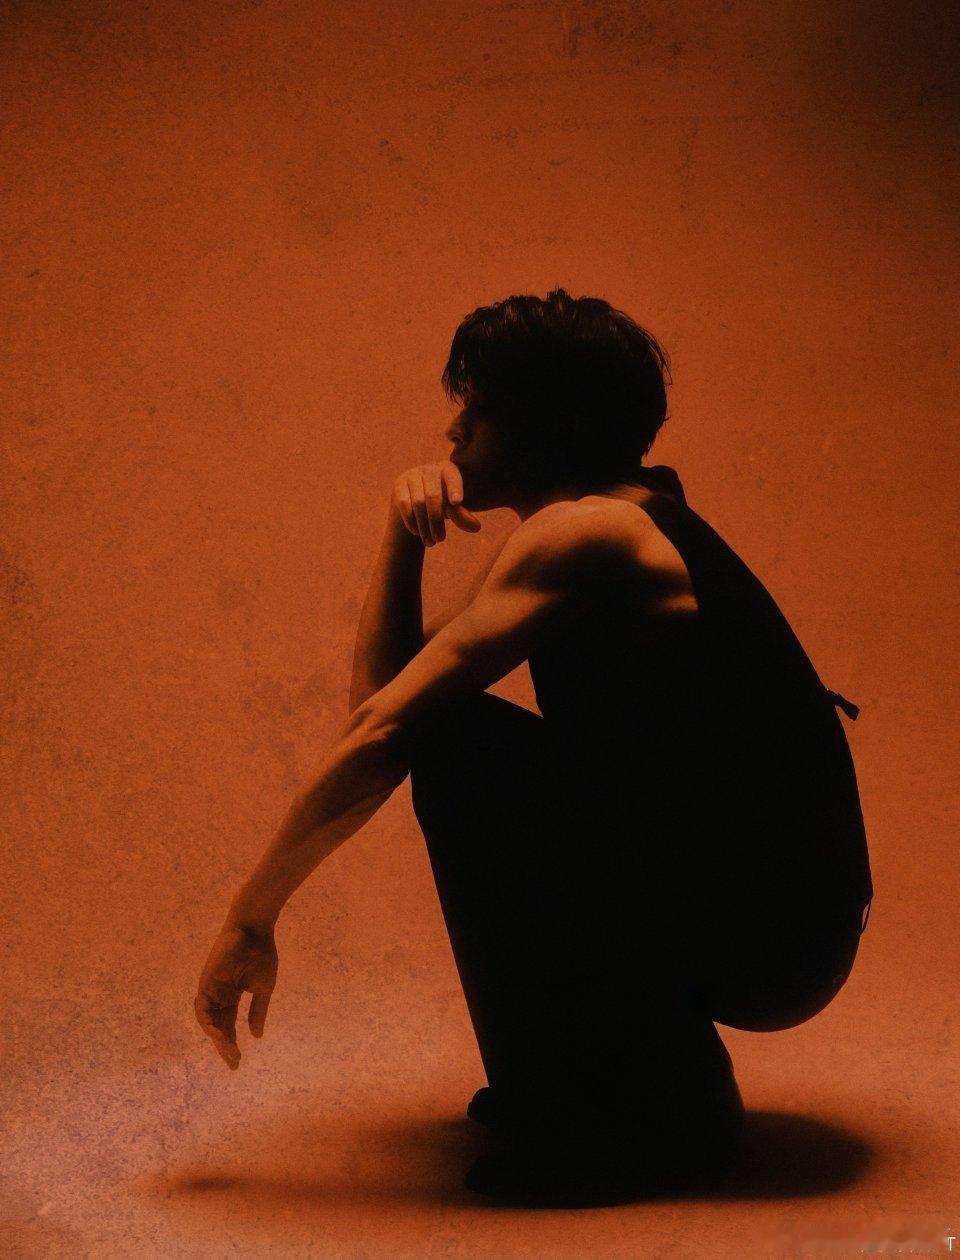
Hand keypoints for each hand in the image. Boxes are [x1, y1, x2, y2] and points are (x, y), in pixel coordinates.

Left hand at [194, 921, 277, 1069]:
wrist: (254, 930)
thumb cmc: (261, 954)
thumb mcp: (263, 988)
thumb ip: (257, 1011)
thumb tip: (256, 1036)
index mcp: (232, 995)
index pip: (229, 1025)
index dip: (231, 1044)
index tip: (236, 1063)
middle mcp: (218, 995)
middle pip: (218, 1027)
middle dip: (224, 1046)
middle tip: (233, 1062)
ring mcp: (210, 989)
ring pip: (208, 1021)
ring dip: (217, 1038)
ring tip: (228, 1051)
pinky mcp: (205, 982)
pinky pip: (202, 1008)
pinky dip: (207, 1023)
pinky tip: (217, 1034)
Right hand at [392, 461, 480, 545]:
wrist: (415, 505)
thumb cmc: (441, 505)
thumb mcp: (453, 510)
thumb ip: (463, 516)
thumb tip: (476, 527)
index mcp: (448, 469)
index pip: (452, 478)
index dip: (454, 488)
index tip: (457, 502)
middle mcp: (429, 469)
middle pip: (433, 496)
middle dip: (436, 521)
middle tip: (440, 540)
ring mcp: (412, 474)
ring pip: (418, 503)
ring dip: (424, 526)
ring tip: (430, 542)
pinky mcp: (399, 485)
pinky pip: (404, 504)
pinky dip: (411, 521)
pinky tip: (416, 532)